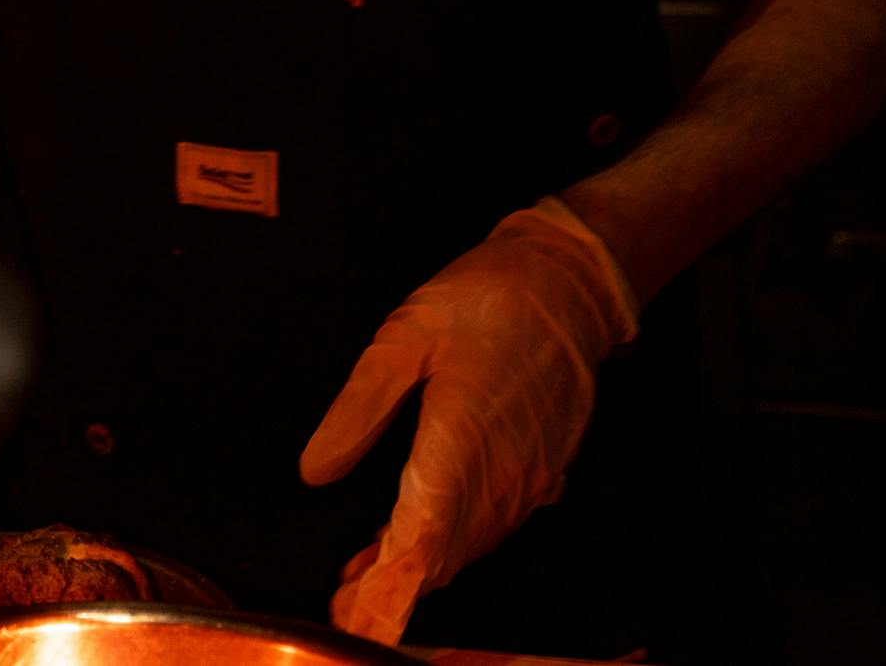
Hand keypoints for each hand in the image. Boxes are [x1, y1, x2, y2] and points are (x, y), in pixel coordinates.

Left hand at [299, 196, 637, 646]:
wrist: (568, 279)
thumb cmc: (486, 298)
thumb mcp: (404, 337)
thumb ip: (359, 408)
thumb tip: (316, 470)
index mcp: (461, 441)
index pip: (422, 541)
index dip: (386, 583)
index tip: (352, 606)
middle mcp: (501, 472)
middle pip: (446, 555)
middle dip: (396, 584)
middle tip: (349, 593)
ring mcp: (529, 475)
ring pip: (471, 543)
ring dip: (426, 563)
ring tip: (373, 566)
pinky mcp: (545, 467)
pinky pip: (496, 521)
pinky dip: (458, 537)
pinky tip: (428, 526)